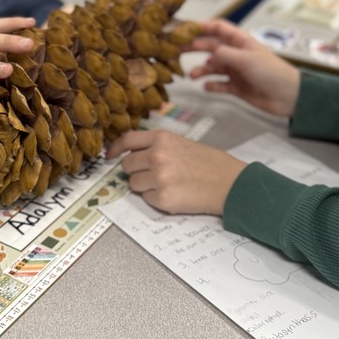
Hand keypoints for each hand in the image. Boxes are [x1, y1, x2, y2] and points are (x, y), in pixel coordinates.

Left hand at [106, 130, 245, 214]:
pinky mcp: (163, 199)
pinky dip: (156, 199)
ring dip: (145, 186)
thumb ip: (157, 146)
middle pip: (127, 166)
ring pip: (134, 184)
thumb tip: (132, 156)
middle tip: (153, 174)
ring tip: (168, 184)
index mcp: (162, 138)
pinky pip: (147, 199)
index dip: (115, 149)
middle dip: (136, 171)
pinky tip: (175, 194)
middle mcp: (157, 155)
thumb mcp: (181, 143)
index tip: (109, 157)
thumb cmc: (208, 162)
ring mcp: (159, 178)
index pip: (128, 140)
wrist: (229, 183)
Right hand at [189, 19, 300, 116]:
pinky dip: (211, 85)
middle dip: (195, 47)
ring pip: (213, 67)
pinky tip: (207, 87)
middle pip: (211, 46)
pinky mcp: (237, 87)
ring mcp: (236, 71)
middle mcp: (236, 54)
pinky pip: (219, 84)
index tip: (184, 29)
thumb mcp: (246, 59)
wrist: (289, 97)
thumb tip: (208, 54)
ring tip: (192, 75)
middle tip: (176, 50)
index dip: (202, 27)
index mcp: (241, 41)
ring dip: (201, 70)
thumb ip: (224, 54)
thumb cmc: (271, 72)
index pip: (219, 28)